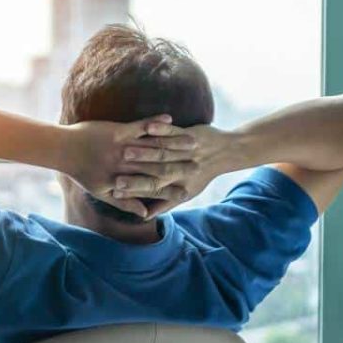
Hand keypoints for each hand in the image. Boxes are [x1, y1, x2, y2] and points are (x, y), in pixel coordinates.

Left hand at [60, 114, 197, 217]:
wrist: (63, 149)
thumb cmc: (82, 172)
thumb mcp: (102, 192)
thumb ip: (125, 204)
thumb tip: (144, 215)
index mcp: (122, 182)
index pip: (153, 188)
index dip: (172, 189)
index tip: (190, 190)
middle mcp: (125, 167)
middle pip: (157, 168)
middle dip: (180, 166)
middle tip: (200, 165)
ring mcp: (122, 148)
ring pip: (153, 147)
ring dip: (174, 144)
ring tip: (193, 142)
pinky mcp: (117, 131)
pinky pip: (140, 127)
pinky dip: (155, 123)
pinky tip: (170, 119)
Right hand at [115, 124, 236, 216]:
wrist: (227, 152)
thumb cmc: (201, 174)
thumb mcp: (186, 191)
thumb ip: (164, 204)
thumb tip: (145, 216)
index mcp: (179, 184)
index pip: (153, 190)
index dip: (134, 191)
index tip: (115, 192)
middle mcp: (183, 169)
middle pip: (156, 173)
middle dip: (135, 174)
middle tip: (115, 175)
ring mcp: (187, 151)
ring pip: (163, 152)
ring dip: (144, 152)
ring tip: (125, 150)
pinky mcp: (190, 135)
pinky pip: (174, 131)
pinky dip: (161, 128)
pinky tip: (148, 126)